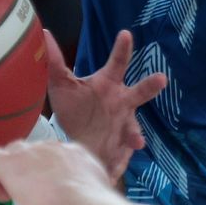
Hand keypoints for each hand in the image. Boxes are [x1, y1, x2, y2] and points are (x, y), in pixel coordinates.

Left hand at [0, 139, 110, 204]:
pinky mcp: (9, 161)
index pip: (55, 156)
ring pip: (13, 152)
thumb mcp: (99, 190)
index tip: (51, 191)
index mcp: (74, 152)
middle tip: (34, 194)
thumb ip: (90, 188)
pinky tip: (3, 196)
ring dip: (13, 172)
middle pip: (34, 152)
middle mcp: (51, 147)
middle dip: (31, 170)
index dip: (49, 173)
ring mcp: (29, 152)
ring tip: (15, 194)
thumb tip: (91, 195)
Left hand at [45, 29, 167, 181]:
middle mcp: (122, 102)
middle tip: (161, 79)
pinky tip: (116, 170)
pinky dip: (120, 162)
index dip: (122, 49)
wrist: (76, 137)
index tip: (125, 35)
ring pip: (134, 128)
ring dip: (135, 134)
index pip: (118, 62)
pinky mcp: (120, 147)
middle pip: (139, 92)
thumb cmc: (74, 106)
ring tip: (137, 142)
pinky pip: (122, 153)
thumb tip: (44, 34)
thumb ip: (55, 62)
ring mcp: (123, 125)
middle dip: (150, 87)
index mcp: (109, 83)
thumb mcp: (61, 84)